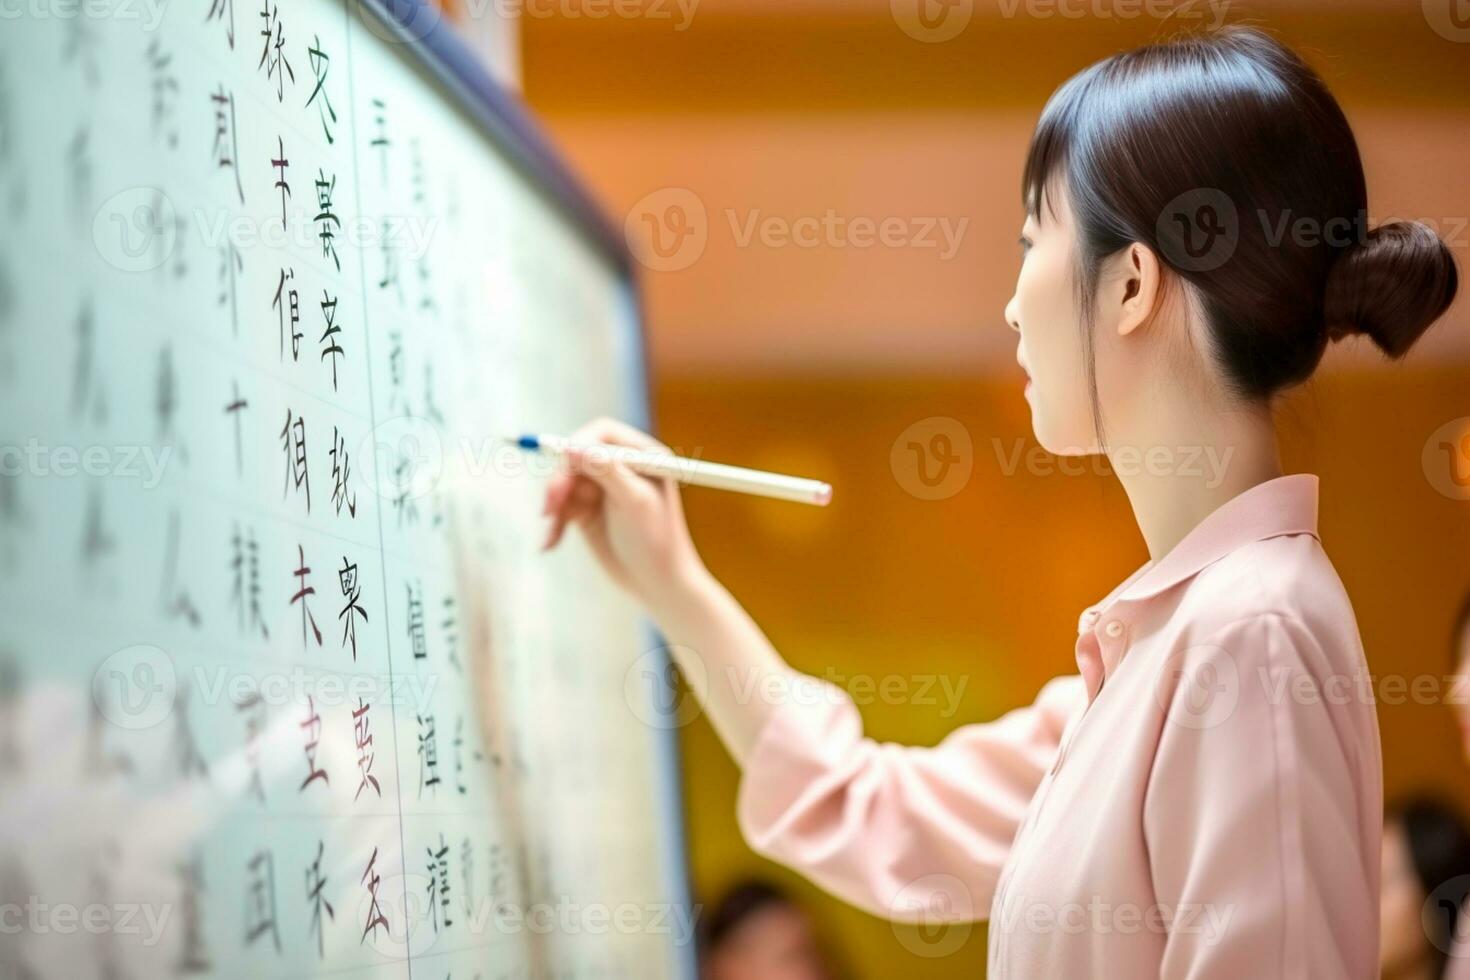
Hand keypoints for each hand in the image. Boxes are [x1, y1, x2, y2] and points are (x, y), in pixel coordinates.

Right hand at [541, 417, 708, 608]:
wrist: (658, 586)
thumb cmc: (657, 542)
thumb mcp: (634, 502)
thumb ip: (605, 470)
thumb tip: (572, 446)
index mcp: (644, 457)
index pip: (602, 433)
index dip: (579, 444)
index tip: (564, 465)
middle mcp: (623, 468)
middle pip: (576, 456)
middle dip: (561, 480)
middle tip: (550, 507)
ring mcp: (604, 489)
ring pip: (564, 483)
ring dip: (555, 505)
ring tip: (553, 533)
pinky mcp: (588, 511)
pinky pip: (561, 506)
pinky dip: (555, 523)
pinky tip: (550, 543)